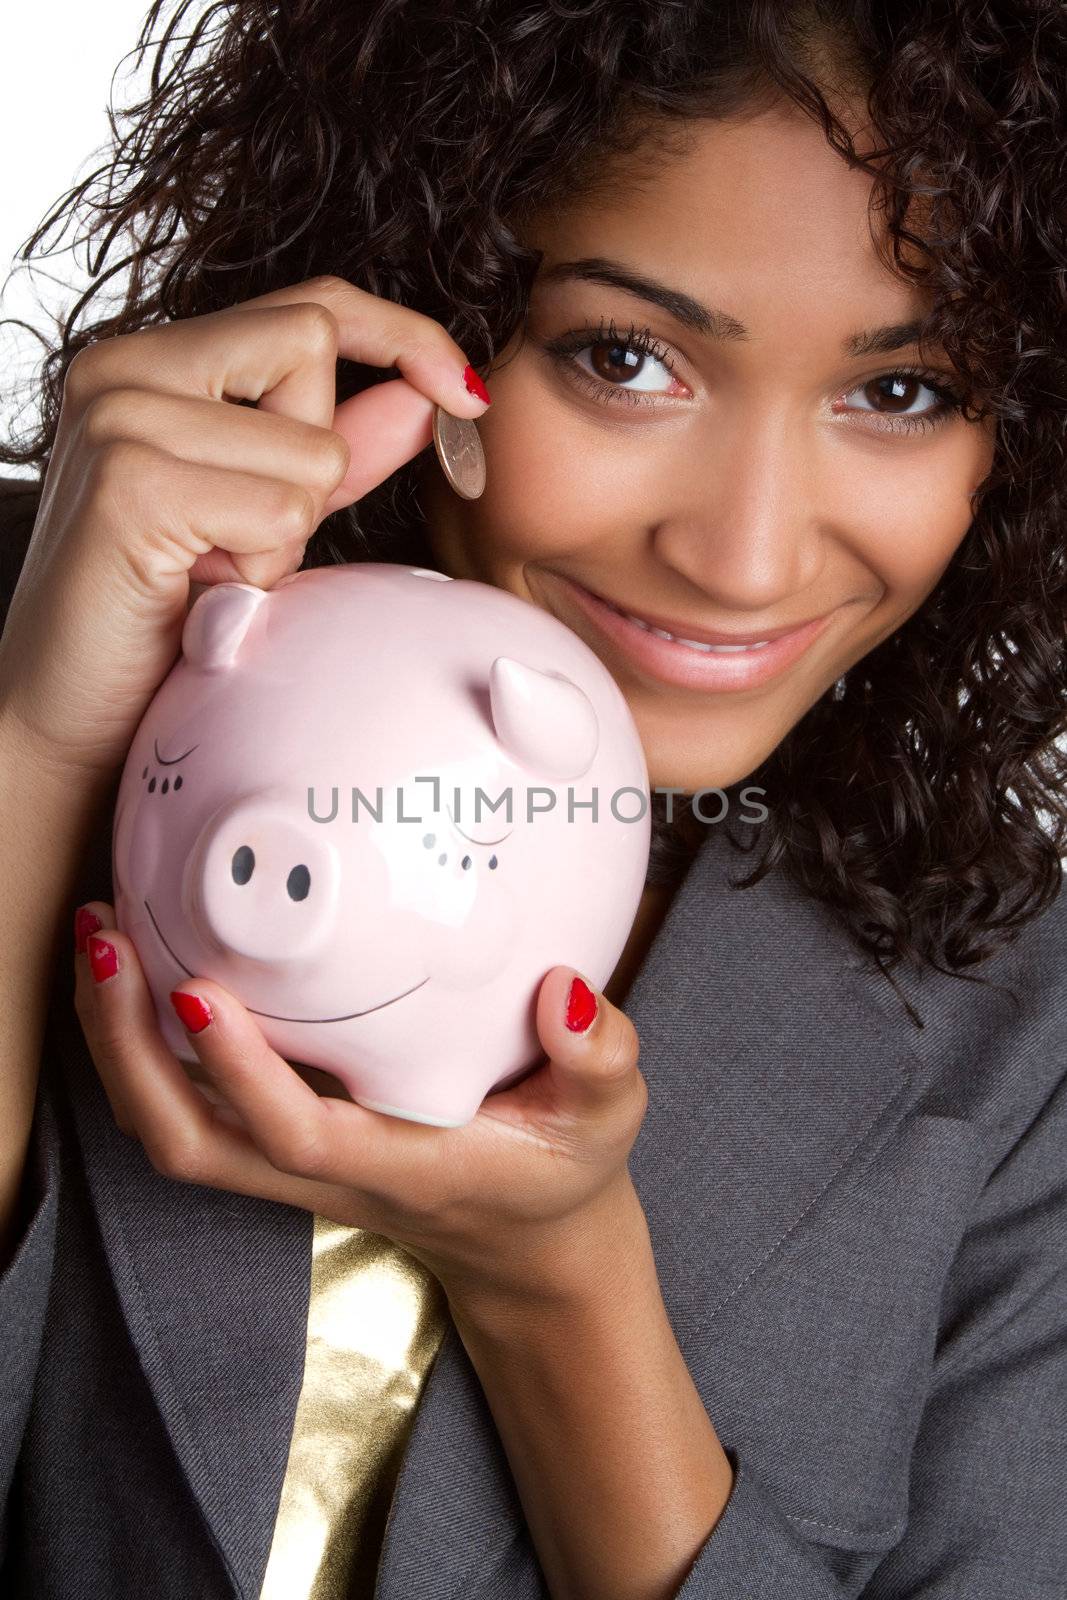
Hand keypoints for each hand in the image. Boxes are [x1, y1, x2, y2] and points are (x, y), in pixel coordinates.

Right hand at [0, 273, 489, 780]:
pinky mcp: (132, 485)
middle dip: (319, 457)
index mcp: (150, 360)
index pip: (307, 304)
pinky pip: (281, 512)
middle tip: (247, 535)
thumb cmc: (160, 618)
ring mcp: (121, 418)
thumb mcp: (264, 517)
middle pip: (311, 348)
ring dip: (287, 535)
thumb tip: (432, 396)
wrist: (68, 713)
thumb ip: (341, 450)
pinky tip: (202, 593)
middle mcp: (124, 367)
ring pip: (311, 449)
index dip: (400, 336)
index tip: (464, 394)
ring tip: (214, 571)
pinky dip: (264, 570)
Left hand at [73, 901, 648, 1305]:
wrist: (526, 1244)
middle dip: (127, 1051)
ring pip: (169, 1128)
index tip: (200, 990)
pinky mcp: (278, 1145)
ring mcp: (290, 1166)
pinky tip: (143, 965)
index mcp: (397, 1165)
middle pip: (188, 1139)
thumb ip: (601, 1057)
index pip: (297, 1135)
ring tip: (99, 939)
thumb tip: (564, 992)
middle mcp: (323, 1173)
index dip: (241, 1072)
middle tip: (105, 942)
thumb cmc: (561, 1173)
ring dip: (116, 1043)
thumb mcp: (607, 1117)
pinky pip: (184, 1104)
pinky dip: (141, 1044)